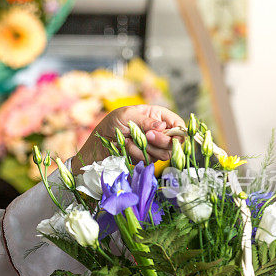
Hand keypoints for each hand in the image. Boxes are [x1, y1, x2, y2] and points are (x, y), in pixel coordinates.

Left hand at [70, 105, 186, 173]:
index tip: (166, 133)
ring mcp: (153, 146)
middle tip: (147, 136)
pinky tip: (127, 147)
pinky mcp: (146, 157)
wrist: (98, 143)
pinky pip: (151, 160)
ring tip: (131, 140)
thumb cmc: (111, 123)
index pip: (178, 125)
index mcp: (157, 116)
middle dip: (161, 140)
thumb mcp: (126, 115)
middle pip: (175, 142)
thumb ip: (145, 121)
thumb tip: (162, 127)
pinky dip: (138, 154)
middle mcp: (158, 132)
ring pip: (165, 154)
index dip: (177, 131)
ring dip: (147, 148)